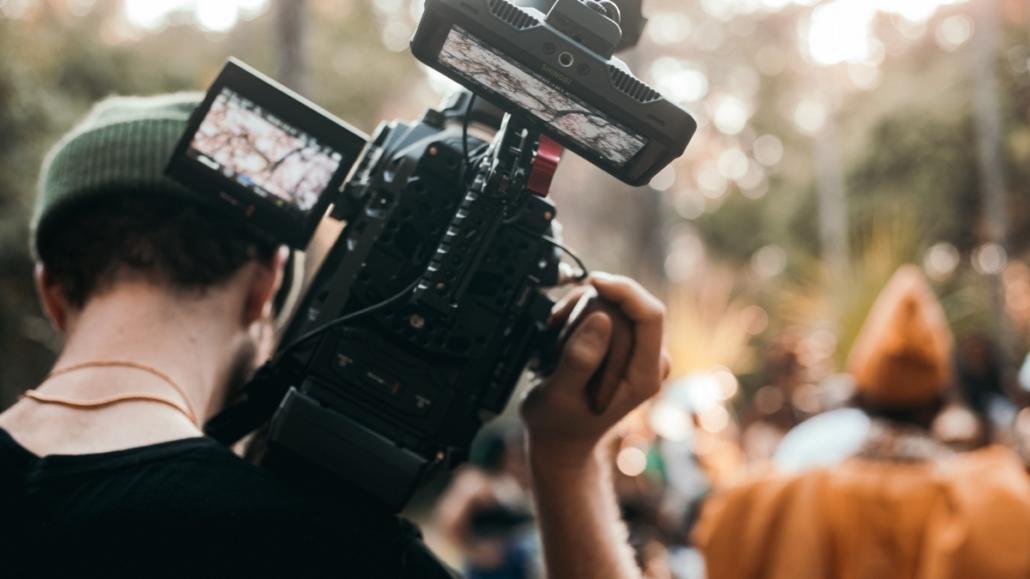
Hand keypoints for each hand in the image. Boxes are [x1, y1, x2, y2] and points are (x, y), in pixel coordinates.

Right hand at [521, 273, 669, 466]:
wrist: (561, 438)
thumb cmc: (558, 423)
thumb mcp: (559, 394)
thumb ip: (579, 360)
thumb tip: (602, 318)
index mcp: (644, 377)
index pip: (650, 315)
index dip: (624, 290)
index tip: (593, 282)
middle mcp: (651, 362)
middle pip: (633, 306)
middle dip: (594, 303)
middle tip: (558, 325)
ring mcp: (640, 354)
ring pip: (620, 306)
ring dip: (585, 309)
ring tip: (557, 337)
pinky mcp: (627, 347)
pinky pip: (611, 312)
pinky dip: (584, 313)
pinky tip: (563, 333)